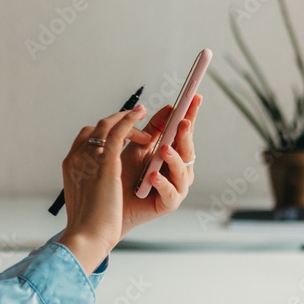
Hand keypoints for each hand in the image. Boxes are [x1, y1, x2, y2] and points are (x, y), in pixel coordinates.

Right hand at [57, 105, 152, 272]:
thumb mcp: (85, 198)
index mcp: (70, 165)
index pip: (85, 137)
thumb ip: (90, 183)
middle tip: (134, 120)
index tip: (119, 132)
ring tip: (141, 116)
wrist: (86, 235)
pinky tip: (142, 115)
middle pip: (96, 128)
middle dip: (116, 121)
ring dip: (126, 118)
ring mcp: (89, 157)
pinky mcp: (106, 162)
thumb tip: (98, 184)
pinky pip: (119, 132)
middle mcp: (77, 156)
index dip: (103, 132)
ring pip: (108, 125)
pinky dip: (130, 120)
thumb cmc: (88, 226)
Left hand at [120, 94, 201, 236]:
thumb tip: (168, 107)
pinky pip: (170, 193)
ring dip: (174, 159)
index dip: (190, 114)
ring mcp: (175, 187)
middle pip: (187, 150)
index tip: (194, 97)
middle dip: (185, 135)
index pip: (184, 132)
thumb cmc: (122, 177)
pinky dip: (162, 183)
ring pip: (182, 172)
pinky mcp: (167, 204)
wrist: (108, 207)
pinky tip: (153, 176)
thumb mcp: (137, 148)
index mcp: (172, 153)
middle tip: (182, 123)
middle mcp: (178, 170)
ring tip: (164, 150)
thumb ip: (154, 130)